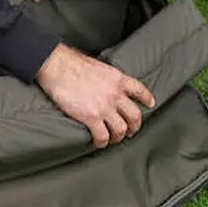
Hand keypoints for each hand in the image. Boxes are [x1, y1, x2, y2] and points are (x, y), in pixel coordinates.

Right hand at [36, 43, 154, 147]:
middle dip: (134, 126)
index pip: (139, 90)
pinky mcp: (91, 117)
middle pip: (134, 115)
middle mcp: (115, 93)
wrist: (57, 66)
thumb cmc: (71, 63)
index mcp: (117, 78)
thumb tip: (104, 85)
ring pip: (121, 129)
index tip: (150, 104)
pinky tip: (99, 143)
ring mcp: (104, 106)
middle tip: (130, 131)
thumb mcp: (98, 66)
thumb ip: (106, 78)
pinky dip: (102, 142)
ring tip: (113, 139)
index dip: (146, 98)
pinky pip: (103, 136)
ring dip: (118, 136)